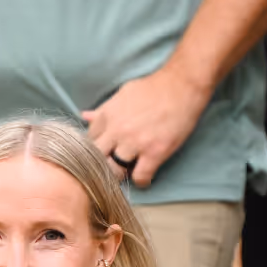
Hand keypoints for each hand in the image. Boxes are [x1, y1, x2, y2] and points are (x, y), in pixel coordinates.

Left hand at [82, 64, 208, 186]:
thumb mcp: (123, 94)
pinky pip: (140, 177)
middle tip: (112, 166)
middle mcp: (118, 130)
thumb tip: (84, 116)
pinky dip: (141, 181)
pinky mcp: (155, 152)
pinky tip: (144, 178)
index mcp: (108, 115)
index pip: (90, 141)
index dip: (97, 148)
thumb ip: (104, 109)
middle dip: (103, 164)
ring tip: (128, 172)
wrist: (182, 85)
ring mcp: (136, 142)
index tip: (105, 152)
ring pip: (115, 171)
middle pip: (98, 158)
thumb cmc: (153, 88)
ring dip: (121, 174)